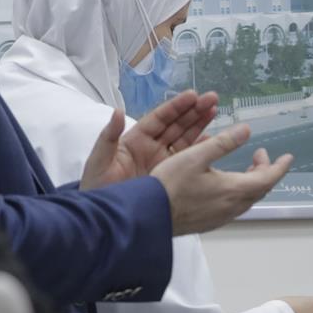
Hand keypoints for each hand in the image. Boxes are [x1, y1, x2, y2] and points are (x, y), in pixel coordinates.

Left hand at [80, 91, 218, 188]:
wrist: (105, 217)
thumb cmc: (98, 187)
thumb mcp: (99, 160)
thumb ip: (108, 136)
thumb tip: (117, 111)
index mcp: (136, 139)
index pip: (160, 119)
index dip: (177, 107)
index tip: (192, 95)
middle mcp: (152, 148)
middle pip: (177, 125)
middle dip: (194, 111)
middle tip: (212, 99)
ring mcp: (163, 162)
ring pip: (185, 139)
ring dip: (200, 125)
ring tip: (215, 111)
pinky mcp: (170, 177)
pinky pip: (188, 161)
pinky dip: (200, 151)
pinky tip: (214, 142)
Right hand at [151, 124, 292, 234]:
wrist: (149, 216)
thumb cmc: (169, 185)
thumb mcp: (196, 156)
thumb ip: (223, 143)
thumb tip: (246, 131)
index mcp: (233, 189)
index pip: (268, 178)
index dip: (279, 167)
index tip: (287, 157)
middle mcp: (232, 206)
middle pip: (259, 189)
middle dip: (264, 171)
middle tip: (259, 156)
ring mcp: (222, 216)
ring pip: (247, 198)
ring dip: (252, 182)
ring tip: (246, 168)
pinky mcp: (211, 222)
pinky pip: (234, 206)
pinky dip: (238, 192)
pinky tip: (226, 185)